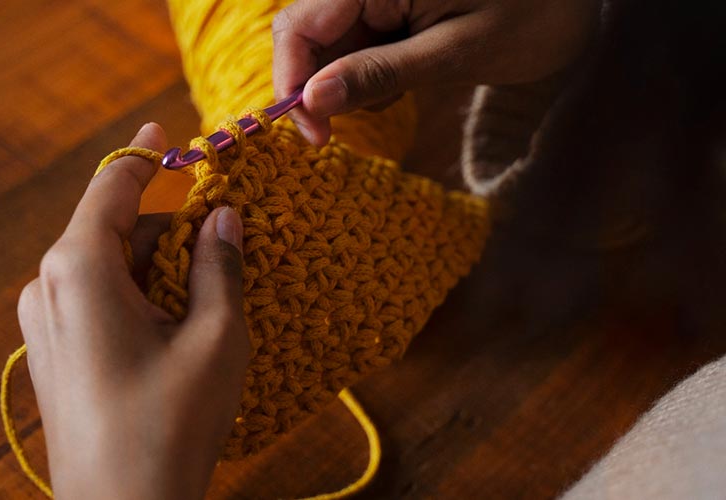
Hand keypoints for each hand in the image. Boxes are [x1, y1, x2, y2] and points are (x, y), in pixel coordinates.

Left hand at [17, 123, 248, 498]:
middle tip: (226, 249)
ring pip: (111, 268)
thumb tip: (223, 218)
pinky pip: (98, 300)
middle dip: (171, 233)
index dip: (142, 156)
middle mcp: (50, 286)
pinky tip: (177, 330)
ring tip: (208, 307)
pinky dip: (140, 297)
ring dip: (160, 271)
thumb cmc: (170, 422)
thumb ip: (220, 265)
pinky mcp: (53, 351)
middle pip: (118, 231)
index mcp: (80, 268)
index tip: (163, 131)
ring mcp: (45, 322)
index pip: (112, 188)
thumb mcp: (215, 336)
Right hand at [273, 0, 599, 144]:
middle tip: (334, 134)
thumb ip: (380, 73)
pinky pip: (353, 47)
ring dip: (342, 84)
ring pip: (326, 46)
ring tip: (398, 91)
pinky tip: (403, 79)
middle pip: (305, 35)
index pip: (300, 25)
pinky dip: (365, 76)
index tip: (313, 133)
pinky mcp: (388, 10)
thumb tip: (312, 102)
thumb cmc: (531, 16)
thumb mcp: (456, 52)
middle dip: (313, 88)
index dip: (292, 80)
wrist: (572, 3)